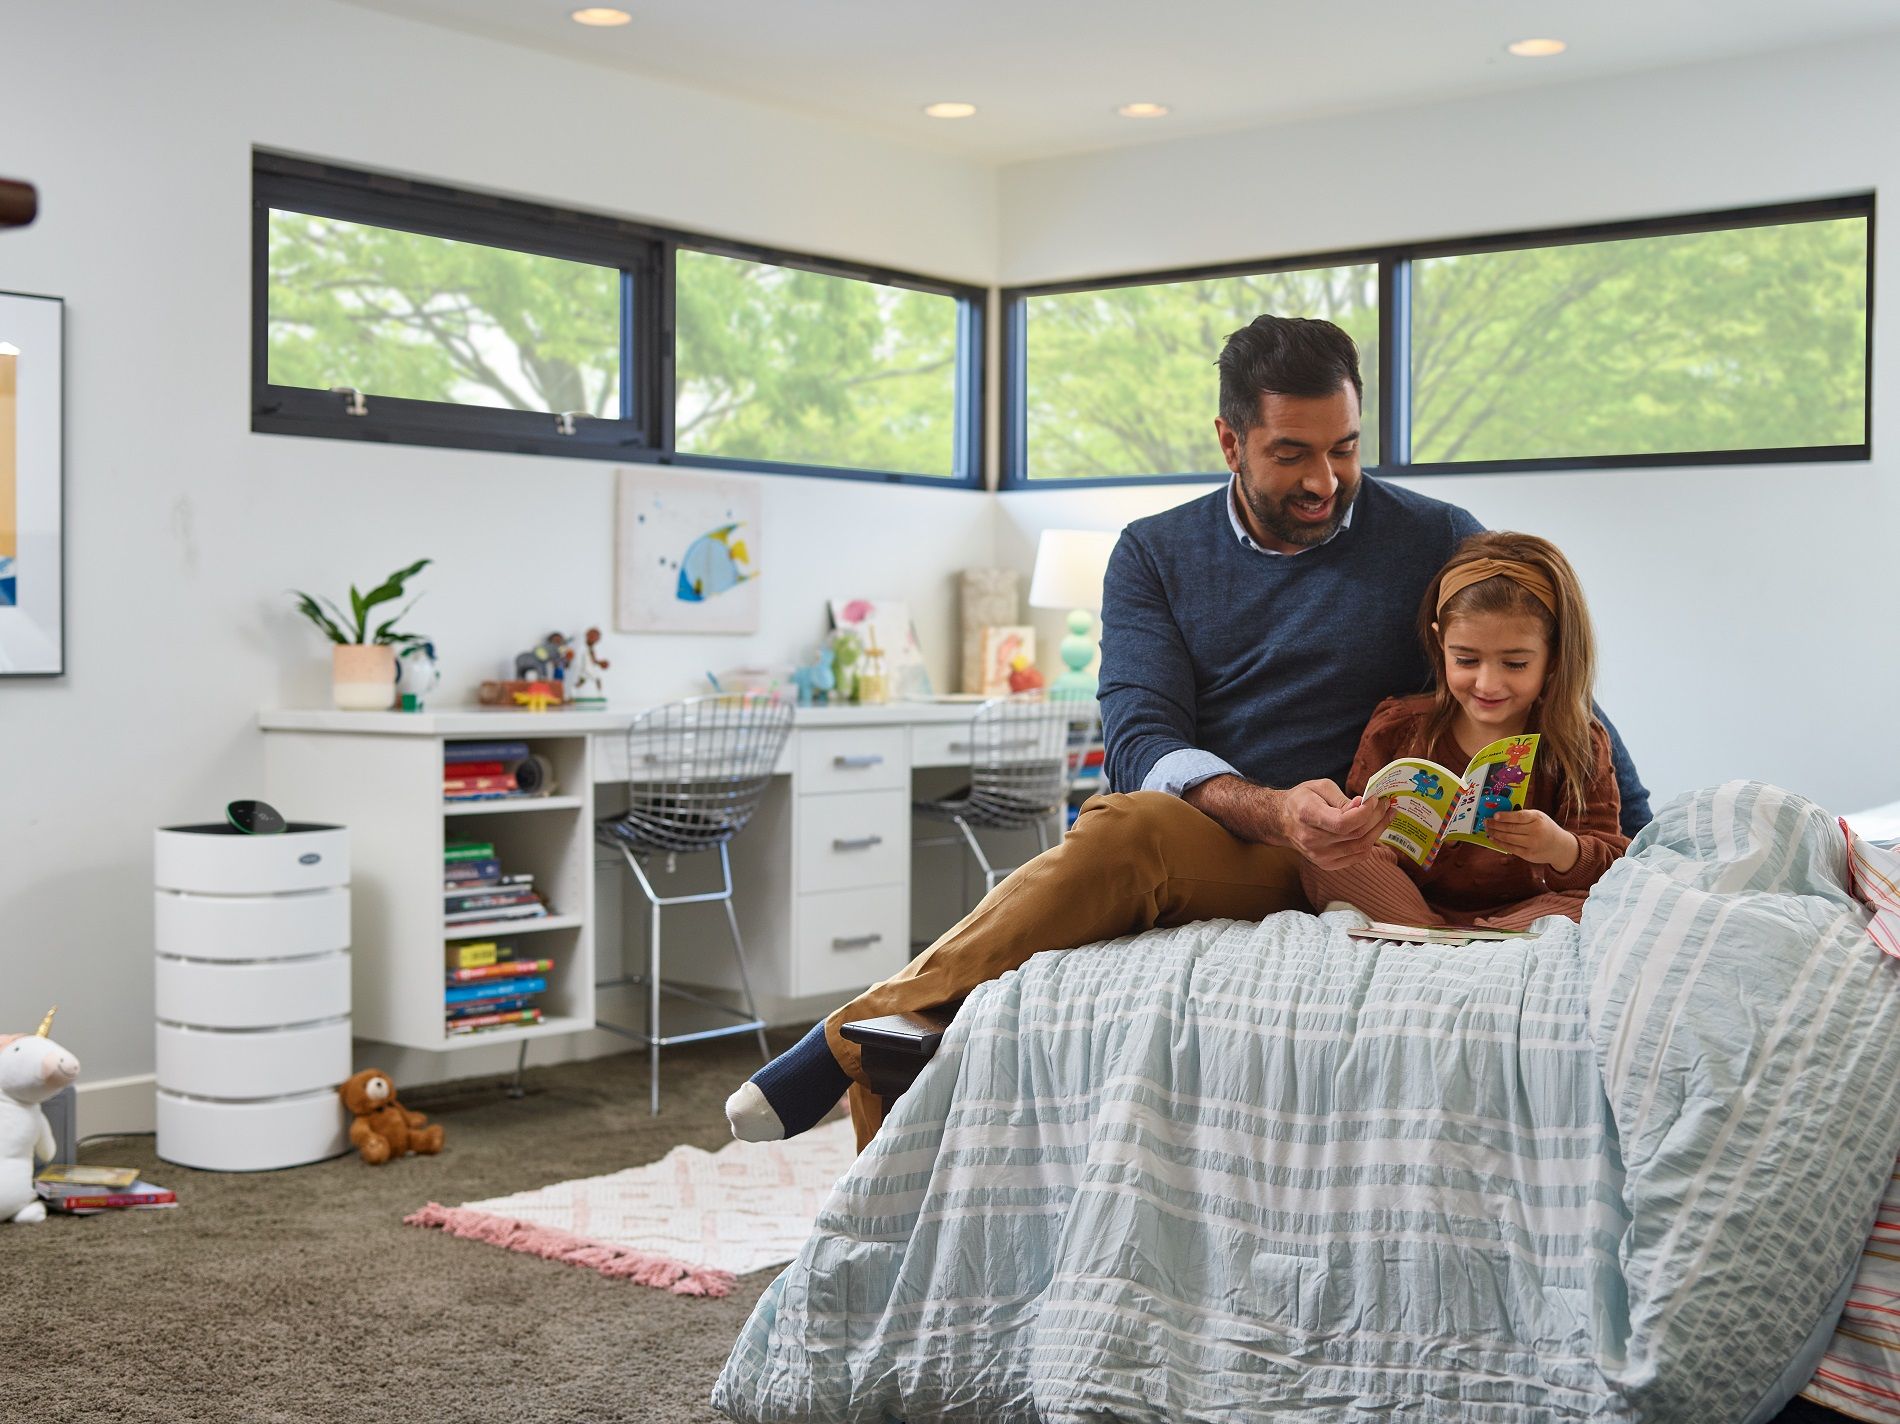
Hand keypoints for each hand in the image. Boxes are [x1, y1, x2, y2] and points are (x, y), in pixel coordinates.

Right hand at [1267, 780, 1395, 868]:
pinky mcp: (1326, 864)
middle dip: (1377, 818)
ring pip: (1360, 847)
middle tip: (1387, 804)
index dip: (1365, 812)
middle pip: (1355, 835)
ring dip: (1378, 830)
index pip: (1343, 823)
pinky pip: (1357, 857)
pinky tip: (1374, 830)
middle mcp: (1312, 840)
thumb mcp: (1319, 787)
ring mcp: (1319, 856)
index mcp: (1307, 816)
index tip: (1375, 799)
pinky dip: (1370, 843)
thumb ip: (1342, 798)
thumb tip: (1363, 805)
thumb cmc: (1303, 799)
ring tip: (1386, 815)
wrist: (1282, 821)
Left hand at [1484, 810, 1578, 870]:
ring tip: (1488, 829)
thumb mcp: (1539, 817)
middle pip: (1510, 828)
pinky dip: (1499, 843)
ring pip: (1508, 838)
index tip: (1495, 815)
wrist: (1559, 846)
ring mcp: (1532, 844)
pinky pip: (1510, 848)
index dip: (1506, 816)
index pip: (1519, 816)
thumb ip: (1523, 815)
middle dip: (1495, 825)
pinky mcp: (1528, 855)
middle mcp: (1535, 831)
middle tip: (1486, 821)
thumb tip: (1500, 814)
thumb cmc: (1545, 827)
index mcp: (1538, 819)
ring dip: (1495, 834)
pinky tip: (1493, 839)